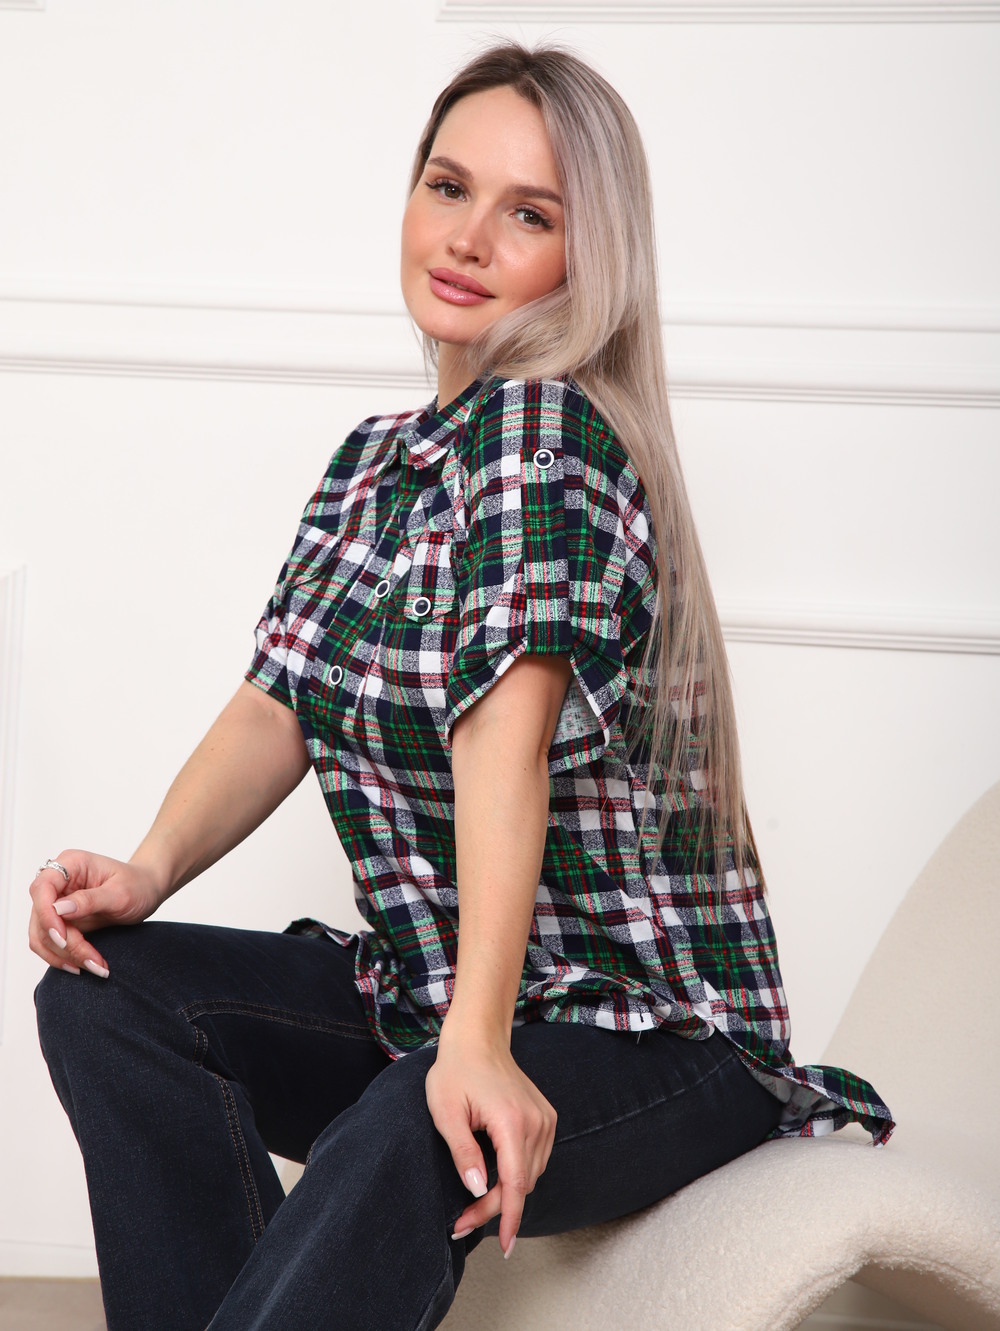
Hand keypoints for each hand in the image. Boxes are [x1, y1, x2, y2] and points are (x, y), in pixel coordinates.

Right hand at [28, 851, 166, 977]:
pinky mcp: (60, 921)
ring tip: (94, 966)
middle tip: (93, 961)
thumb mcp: (121, 892)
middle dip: (63, 944)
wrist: (147, 890)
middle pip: (40, 917)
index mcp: (71, 864)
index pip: (42, 888)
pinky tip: (82, 966)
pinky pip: (50, 944)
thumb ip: (90, 900)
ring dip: (63, 956)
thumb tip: (58, 909)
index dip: (46, 915)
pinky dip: (63, 958)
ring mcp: (56, 903)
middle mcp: (59, 882)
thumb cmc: (138, 884)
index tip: (63, 938)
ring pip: (41, 935)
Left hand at [425, 1025, 556, 1257]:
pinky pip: (535, 1159)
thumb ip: (462, 1152)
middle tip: (461, 1223)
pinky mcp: (545, 1117)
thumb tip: (476, 1189)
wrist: (478, 1039)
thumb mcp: (446, 1112)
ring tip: (472, 1205)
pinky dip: (516, 1175)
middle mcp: (536, 1121)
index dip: (508, 1218)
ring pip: (530, 1174)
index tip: (503, 1247)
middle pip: (521, 1184)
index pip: (515, 1184)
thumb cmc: (455, 1072)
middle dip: (494, 1208)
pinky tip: (494, 1179)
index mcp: (512, 1121)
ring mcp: (544, 1118)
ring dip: (506, 1195)